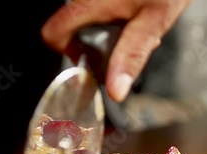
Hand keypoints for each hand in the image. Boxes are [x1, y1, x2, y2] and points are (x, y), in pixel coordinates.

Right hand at [42, 0, 190, 101]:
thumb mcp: (153, 23)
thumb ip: (132, 56)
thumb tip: (115, 91)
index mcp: (89, 4)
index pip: (53, 33)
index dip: (65, 51)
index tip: (87, 60)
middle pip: (72, 27)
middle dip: (96, 43)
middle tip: (124, 46)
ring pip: (90, 18)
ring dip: (109, 31)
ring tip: (138, 29)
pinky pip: (103, 8)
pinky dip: (118, 17)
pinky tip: (140, 15)